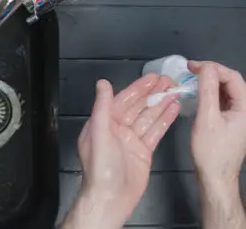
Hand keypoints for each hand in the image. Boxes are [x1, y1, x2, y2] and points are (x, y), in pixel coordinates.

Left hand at [62, 74, 179, 228]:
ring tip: (176, 91)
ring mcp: (131, 140)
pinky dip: (165, 120)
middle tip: (169, 80)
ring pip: (148, 118)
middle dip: (152, 94)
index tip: (152, 77)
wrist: (111, 197)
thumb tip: (102, 83)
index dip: (137, 88)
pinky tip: (174, 109)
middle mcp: (117, 130)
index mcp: (103, 123)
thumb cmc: (100, 166)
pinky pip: (155, 132)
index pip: (122, 101)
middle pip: (137, 107)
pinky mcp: (144, 151)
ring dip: (161, 104)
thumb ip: (102, 107)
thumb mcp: (98, 132)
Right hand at [188, 61, 245, 182]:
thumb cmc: (211, 150)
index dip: (213, 68)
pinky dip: (209, 94)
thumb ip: (207, 91)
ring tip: (191, 79)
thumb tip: (205, 68)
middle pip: (230, 82)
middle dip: (211, 73)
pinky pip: (222, 100)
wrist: (215, 175)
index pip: (232, 77)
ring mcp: (239, 115)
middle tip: (190, 70)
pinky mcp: (231, 120)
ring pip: (226, 90)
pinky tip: (197, 94)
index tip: (192, 66)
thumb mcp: (206, 118)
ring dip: (209, 83)